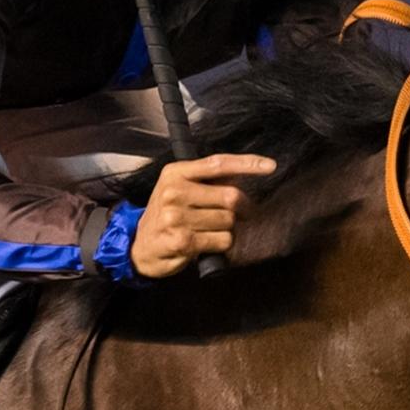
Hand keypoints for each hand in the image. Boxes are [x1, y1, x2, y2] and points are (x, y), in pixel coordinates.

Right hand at [129, 153, 275, 278]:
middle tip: (241, 216)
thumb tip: (243, 176)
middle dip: (243, 209)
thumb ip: (206, 181)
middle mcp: (174, 192)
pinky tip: (206, 244)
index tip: (269, 166)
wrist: (139, 246)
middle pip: (231, 197)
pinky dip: (222, 244)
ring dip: (228, 229)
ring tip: (209, 231)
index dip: (247, 164)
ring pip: (229, 221)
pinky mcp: (182, 240)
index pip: (218, 164)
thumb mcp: (178, 189)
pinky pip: (222, 240)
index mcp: (175, 173)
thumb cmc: (166, 216)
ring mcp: (176, 217)